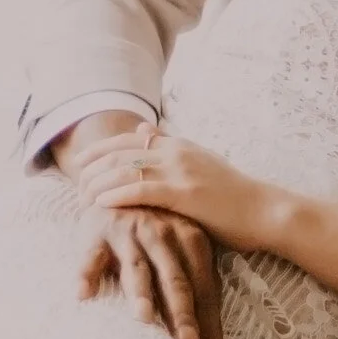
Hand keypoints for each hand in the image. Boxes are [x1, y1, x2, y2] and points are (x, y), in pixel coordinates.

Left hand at [72, 129, 279, 256]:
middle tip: (75, 183)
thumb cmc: (232, 194)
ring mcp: (180, 171)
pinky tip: (101, 203)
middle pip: (121, 153)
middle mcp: (176, 152)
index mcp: (178, 145)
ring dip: (99, 183)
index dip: (100, 150)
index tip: (81, 163)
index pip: (128, 141)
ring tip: (81, 196)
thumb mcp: (200, 161)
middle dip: (93, 167)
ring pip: (127, 170)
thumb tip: (144, 128)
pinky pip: (143, 190)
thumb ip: (170, 146)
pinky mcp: (185, 193)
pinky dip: (118, 194)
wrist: (262, 210)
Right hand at [77, 206, 230, 338]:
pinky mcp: (98, 231)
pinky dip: (87, 273)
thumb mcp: (183, 255)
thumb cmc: (159, 232)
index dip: (209, 324)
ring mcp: (130, 231)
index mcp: (192, 239)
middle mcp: (164, 234)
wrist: (120, 182)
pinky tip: (83, 294)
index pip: (204, 288)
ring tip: (144, 318)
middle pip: (175, 279)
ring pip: (137, 266)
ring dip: (141, 292)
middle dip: (183, 312)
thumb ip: (200, 301)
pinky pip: (91, 255)